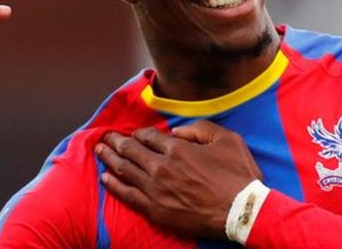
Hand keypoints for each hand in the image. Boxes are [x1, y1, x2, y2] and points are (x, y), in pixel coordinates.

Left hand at [96, 120, 261, 238]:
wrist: (241, 212)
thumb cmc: (238, 176)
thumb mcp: (227, 140)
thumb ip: (200, 129)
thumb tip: (177, 132)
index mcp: (178, 148)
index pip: (148, 136)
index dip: (139, 133)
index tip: (134, 133)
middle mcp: (162, 167)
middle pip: (130, 150)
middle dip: (116, 141)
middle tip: (105, 137)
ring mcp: (156, 190)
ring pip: (125, 170)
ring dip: (109, 158)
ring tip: (99, 151)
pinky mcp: (155, 210)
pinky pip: (127, 195)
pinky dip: (114, 184)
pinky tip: (105, 177)